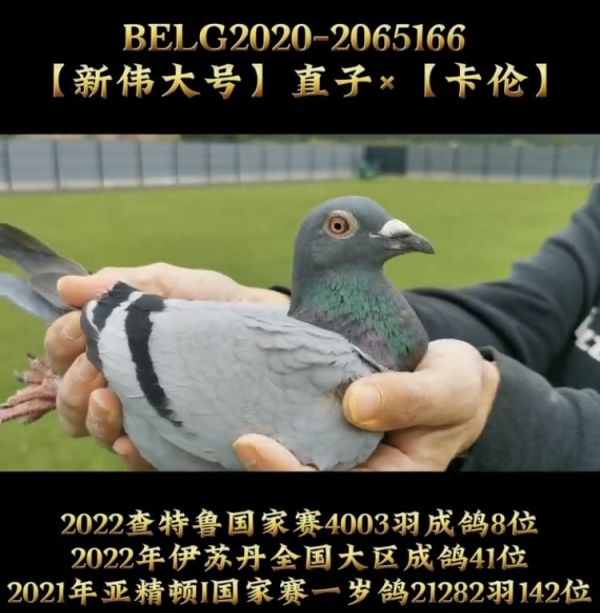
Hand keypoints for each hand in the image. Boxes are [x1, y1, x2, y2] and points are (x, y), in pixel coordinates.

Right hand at [44, 263, 288, 469]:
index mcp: (117, 341)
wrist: (267, 331)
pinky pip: (135, 454)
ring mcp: (145, 410)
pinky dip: (125, 448)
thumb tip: (65, 286)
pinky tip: (130, 440)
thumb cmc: (218, 305)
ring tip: (110, 399)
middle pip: (70, 393)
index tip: (83, 329)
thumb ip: (123, 284)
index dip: (62, 341)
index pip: (65, 348)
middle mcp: (124, 378)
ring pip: (93, 426)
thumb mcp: (173, 284)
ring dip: (91, 416)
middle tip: (98, 368)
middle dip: (73, 382)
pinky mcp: (170, 437)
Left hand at [232, 340, 499, 470]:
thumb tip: (358, 403)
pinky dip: (269, 424)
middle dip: (260, 469)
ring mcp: (340, 454)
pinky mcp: (327, 430)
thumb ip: (412, 397)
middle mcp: (359, 474)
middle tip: (227, 435)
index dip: (287, 476)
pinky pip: (295, 433)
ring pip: (290, 461)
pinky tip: (242, 402)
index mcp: (391, 481)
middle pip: (299, 482)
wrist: (444, 376)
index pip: (331, 495)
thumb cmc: (454, 386)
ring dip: (256, 450)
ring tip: (223, 416)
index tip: (252, 444)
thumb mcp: (449, 389)